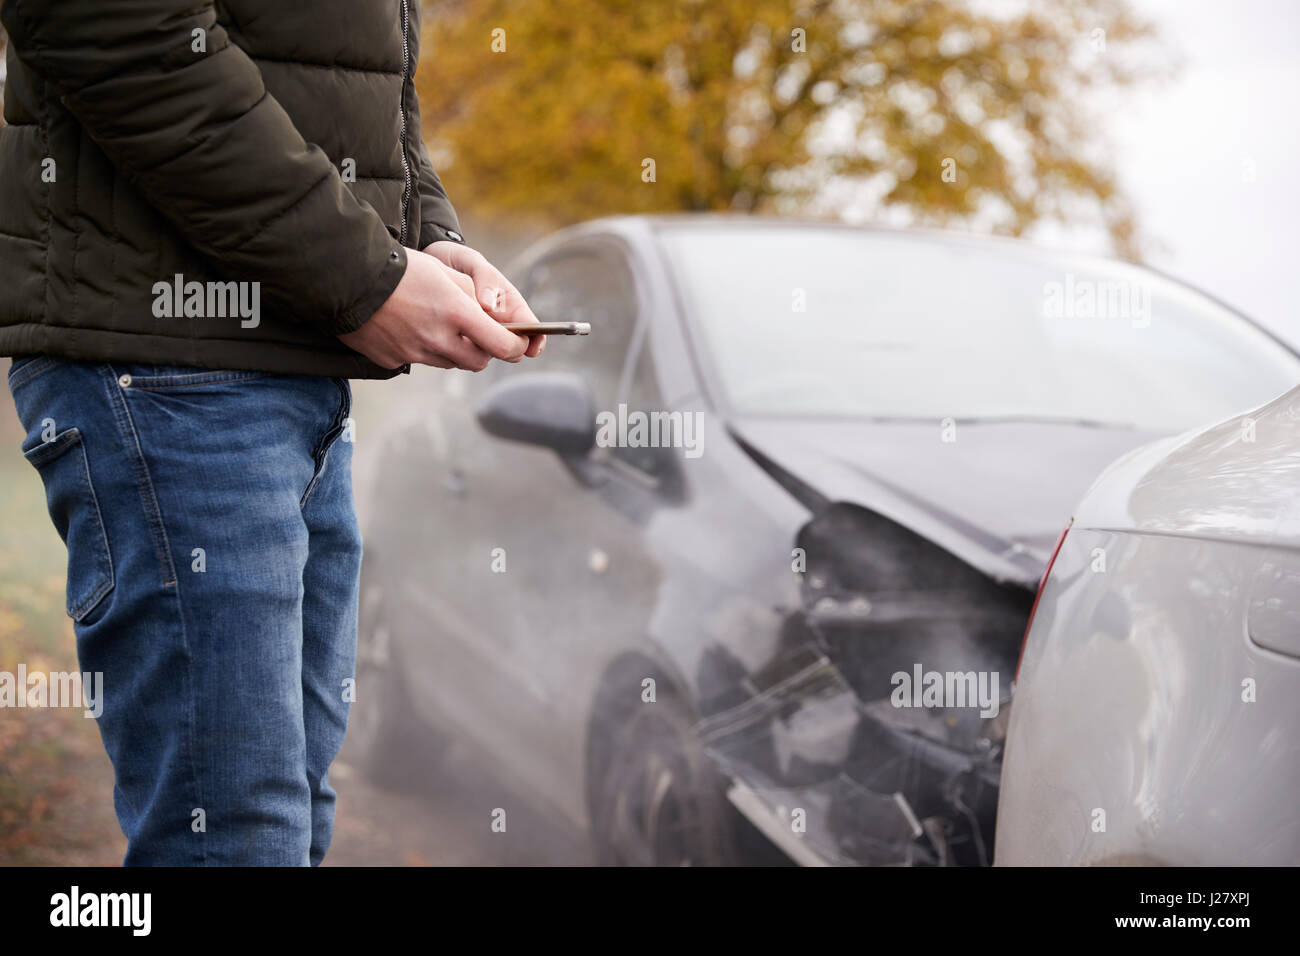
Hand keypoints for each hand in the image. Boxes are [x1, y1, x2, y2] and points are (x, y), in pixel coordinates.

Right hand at [338, 250, 527, 369]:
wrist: (347, 277)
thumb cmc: (400, 268)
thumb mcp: (443, 272)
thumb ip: (473, 296)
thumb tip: (496, 315)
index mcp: (456, 314)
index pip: (502, 345)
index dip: (517, 346)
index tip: (520, 342)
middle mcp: (437, 339)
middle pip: (478, 361)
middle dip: (486, 351)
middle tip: (483, 335)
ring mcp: (414, 353)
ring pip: (450, 362)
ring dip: (455, 350)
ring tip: (442, 325)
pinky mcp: (393, 359)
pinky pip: (420, 360)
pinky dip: (424, 349)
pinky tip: (411, 327)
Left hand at [423, 240, 545, 357]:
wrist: (429, 264)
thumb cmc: (456, 262)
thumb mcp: (471, 261)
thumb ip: (485, 278)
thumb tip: (490, 305)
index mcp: (509, 303)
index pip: (531, 326)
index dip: (536, 340)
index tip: (531, 350)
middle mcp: (499, 321)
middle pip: (511, 345)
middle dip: (504, 349)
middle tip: (485, 342)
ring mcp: (481, 332)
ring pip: (488, 351)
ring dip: (479, 349)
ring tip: (460, 337)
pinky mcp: (462, 339)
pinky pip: (466, 351)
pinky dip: (460, 350)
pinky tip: (448, 341)